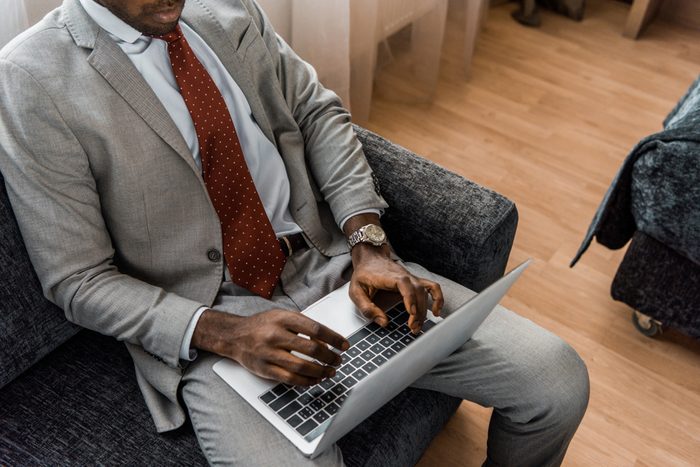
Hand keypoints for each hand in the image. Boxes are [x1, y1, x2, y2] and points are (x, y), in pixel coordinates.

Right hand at [192, 308, 348, 385]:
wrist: (234, 336)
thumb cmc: (262, 325)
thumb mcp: (282, 316)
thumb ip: (303, 326)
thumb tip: (328, 341)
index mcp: (283, 318)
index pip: (315, 329)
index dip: (334, 338)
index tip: (344, 345)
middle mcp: (275, 335)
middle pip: (311, 349)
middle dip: (330, 357)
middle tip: (338, 360)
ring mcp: (269, 353)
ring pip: (302, 366)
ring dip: (321, 371)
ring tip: (330, 371)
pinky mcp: (265, 369)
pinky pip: (290, 378)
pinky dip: (306, 381)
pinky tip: (315, 379)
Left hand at [349, 243, 443, 333]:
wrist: (370, 257)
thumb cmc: (363, 273)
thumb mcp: (356, 291)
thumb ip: (367, 308)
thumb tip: (383, 322)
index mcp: (391, 277)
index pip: (405, 285)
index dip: (410, 299)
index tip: (411, 314)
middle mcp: (405, 276)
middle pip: (418, 293)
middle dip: (418, 312)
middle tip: (412, 328)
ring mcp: (412, 278)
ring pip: (425, 294)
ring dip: (424, 311)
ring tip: (417, 326)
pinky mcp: (415, 282)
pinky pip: (432, 287)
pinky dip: (438, 298)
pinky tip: (437, 311)